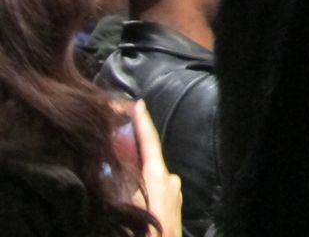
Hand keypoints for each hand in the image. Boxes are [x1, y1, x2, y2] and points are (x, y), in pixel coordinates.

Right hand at [130, 101, 181, 236]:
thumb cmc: (148, 230)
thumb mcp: (130, 207)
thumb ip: (124, 187)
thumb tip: (115, 171)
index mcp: (160, 177)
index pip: (150, 143)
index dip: (143, 122)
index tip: (138, 104)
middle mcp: (171, 180)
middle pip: (150, 158)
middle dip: (134, 150)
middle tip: (117, 140)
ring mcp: (175, 192)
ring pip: (152, 175)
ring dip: (138, 172)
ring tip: (119, 170)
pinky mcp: (174, 203)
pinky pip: (156, 187)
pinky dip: (145, 185)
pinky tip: (134, 192)